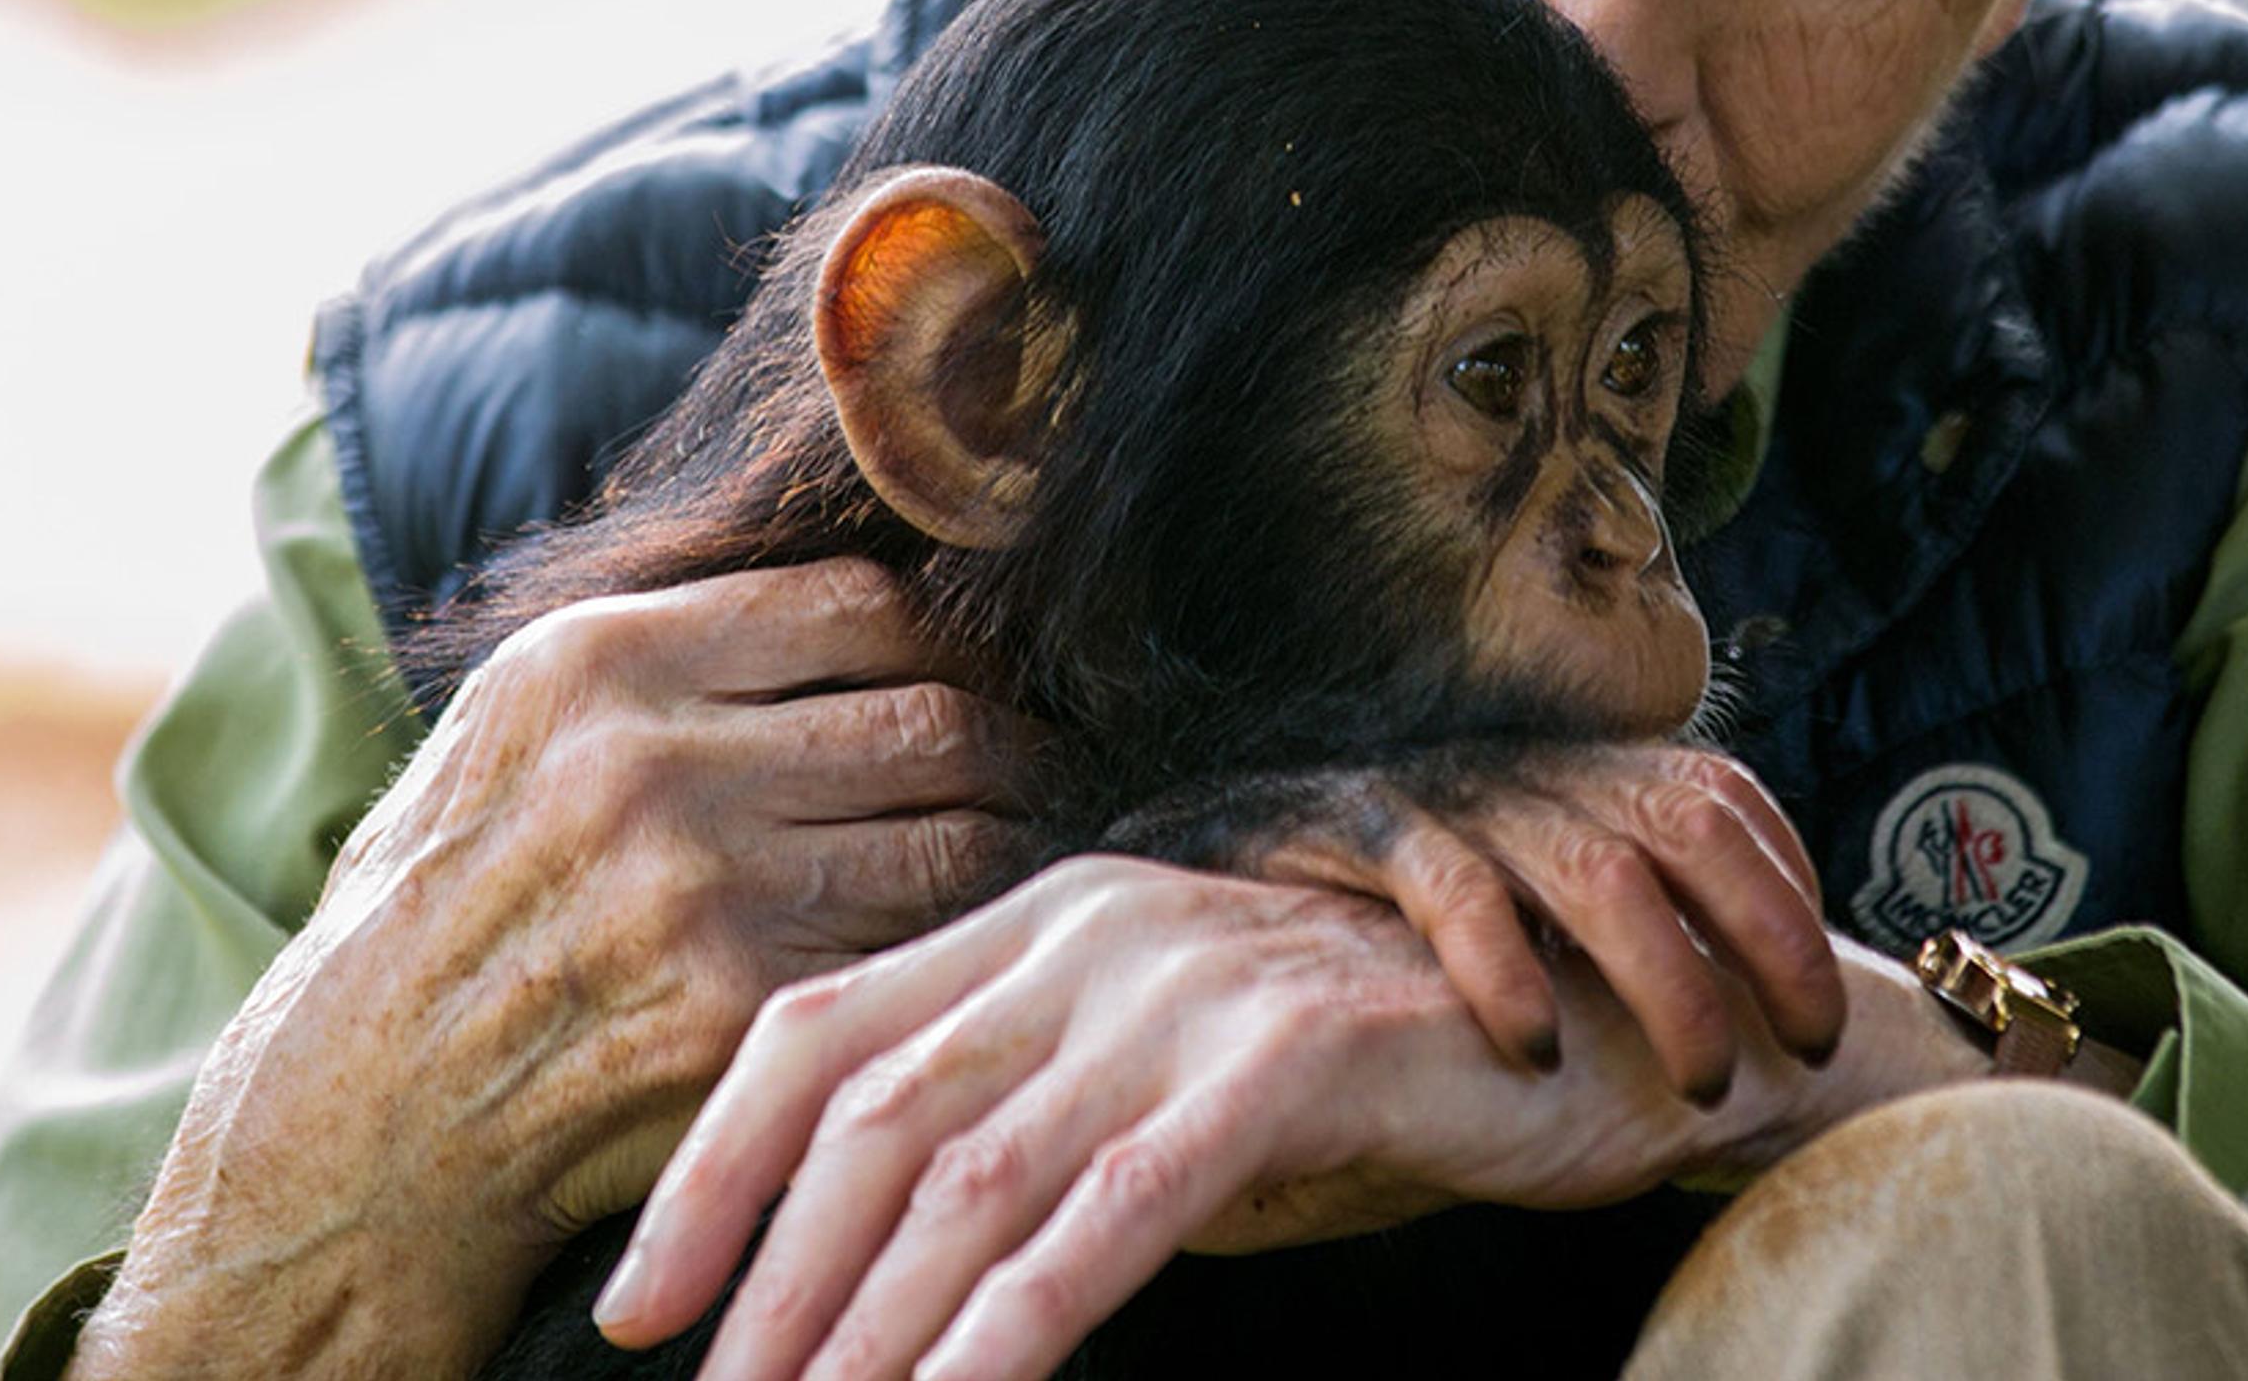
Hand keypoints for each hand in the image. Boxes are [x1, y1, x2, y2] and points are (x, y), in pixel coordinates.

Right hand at [71, 561, 1032, 1379]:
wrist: (362, 1118)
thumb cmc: (448, 910)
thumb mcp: (512, 732)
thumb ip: (665, 657)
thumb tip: (864, 598)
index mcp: (593, 666)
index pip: (858, 605)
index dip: (941, 640)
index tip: (967, 675)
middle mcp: (649, 764)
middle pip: (929, 715)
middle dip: (1006, 746)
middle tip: (1038, 770)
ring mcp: (700, 896)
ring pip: (952, 837)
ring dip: (1006, 849)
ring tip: (1022, 853)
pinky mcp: (742, 1019)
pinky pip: (917, 955)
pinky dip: (961, 951)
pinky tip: (968, 952)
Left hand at [593, 854, 1969, 1380]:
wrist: (1608, 1033)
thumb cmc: (1378, 1082)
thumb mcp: (1174, 1084)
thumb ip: (1043, 1130)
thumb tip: (878, 1277)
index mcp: (1049, 916)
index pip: (822, 1028)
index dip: (712, 1168)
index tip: (639, 1304)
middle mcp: (1100, 924)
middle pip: (873, 1108)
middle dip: (772, 1283)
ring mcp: (1191, 982)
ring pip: (973, 1175)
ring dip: (870, 1331)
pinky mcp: (1286, 1056)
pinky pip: (1112, 1216)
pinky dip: (1014, 1329)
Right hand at [1130, 743, 1849, 1095]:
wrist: (1190, 858)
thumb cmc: (1375, 912)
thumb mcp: (1511, 897)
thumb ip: (1610, 928)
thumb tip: (1744, 1023)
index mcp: (1571, 778)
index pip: (1720, 796)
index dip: (1791, 887)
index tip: (1824, 1005)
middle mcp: (1521, 774)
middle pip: (1685, 822)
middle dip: (1765, 937)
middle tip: (1806, 1049)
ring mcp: (1440, 797)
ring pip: (1593, 866)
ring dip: (1668, 979)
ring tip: (1704, 1083)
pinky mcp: (1351, 831)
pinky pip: (1448, 889)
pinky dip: (1505, 971)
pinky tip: (1535, 1048)